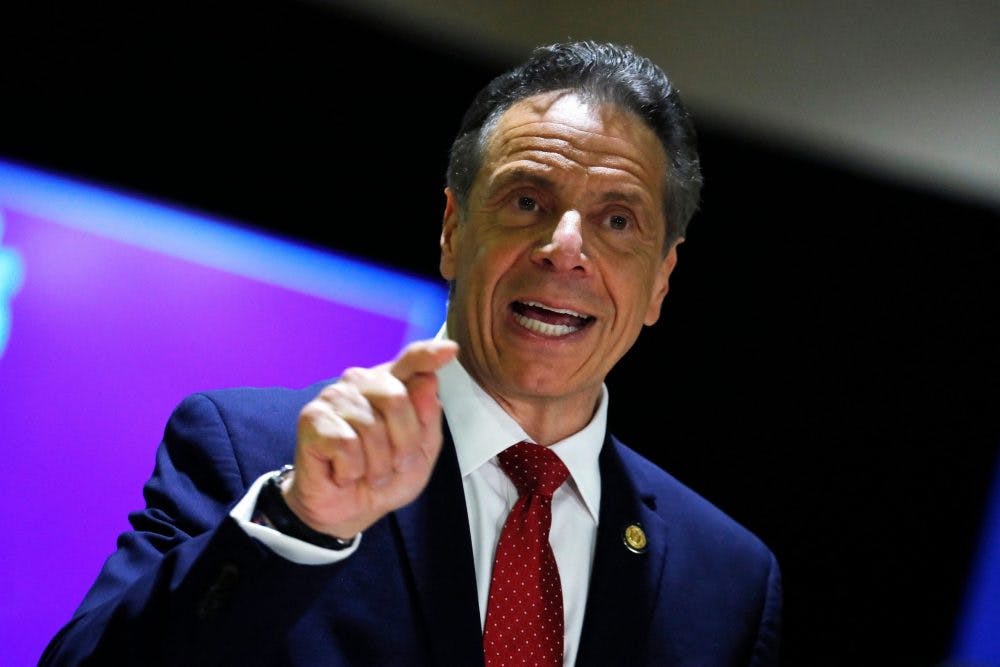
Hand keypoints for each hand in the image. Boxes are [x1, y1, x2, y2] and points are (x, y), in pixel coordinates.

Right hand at [282, 338, 458, 539]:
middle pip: (397, 398)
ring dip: (377, 464)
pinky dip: (351, 469)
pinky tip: (343, 471)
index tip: (450, 350)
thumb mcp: (421, 454)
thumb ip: (428, 419)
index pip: (412, 361)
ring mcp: (335, 396)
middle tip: (394, 466)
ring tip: (367, 472)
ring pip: (371, 426)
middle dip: (403, 443)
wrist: (349, 511)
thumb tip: (428, 381)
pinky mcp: (312, 418)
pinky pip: (346, 444)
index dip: (429, 354)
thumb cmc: (385, 477)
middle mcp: (362, 382)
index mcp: (392, 385)